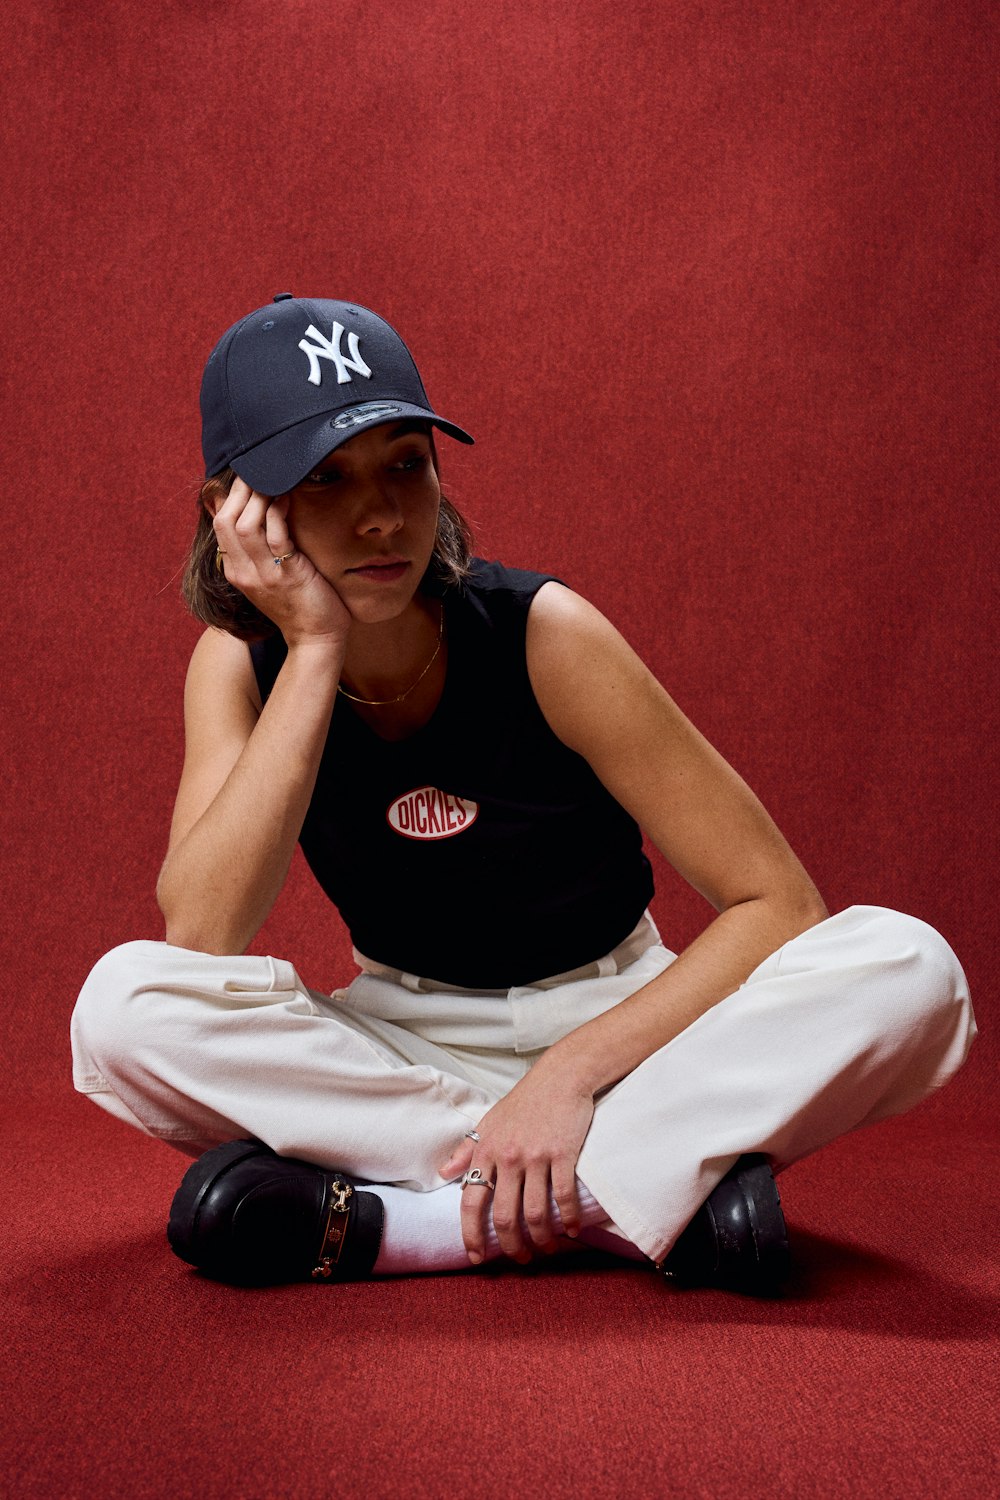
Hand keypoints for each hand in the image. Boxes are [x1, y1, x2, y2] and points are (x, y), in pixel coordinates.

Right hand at [212, 479, 351, 644]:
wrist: (316, 638)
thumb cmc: (299, 601)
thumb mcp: (267, 572)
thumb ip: (255, 545)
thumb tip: (248, 511)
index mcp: (235, 570)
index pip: (219, 523)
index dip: (232, 494)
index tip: (249, 474)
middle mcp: (243, 572)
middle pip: (225, 520)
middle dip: (242, 490)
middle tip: (260, 469)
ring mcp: (262, 575)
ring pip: (245, 525)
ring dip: (260, 497)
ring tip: (275, 479)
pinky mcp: (286, 575)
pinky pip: (276, 536)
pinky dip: (280, 512)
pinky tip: (289, 497)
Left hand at [439, 1063, 594, 1264]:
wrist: (560, 1077)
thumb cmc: (524, 1101)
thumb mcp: (489, 1122)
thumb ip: (466, 1150)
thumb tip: (443, 1173)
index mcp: (486, 1151)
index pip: (471, 1201)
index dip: (471, 1234)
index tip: (476, 1257)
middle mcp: (508, 1157)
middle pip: (504, 1216)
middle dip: (511, 1246)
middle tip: (520, 1259)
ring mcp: (536, 1156)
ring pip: (535, 1213)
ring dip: (541, 1239)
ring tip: (546, 1248)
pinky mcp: (563, 1153)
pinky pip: (564, 1196)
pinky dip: (568, 1219)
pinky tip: (572, 1230)